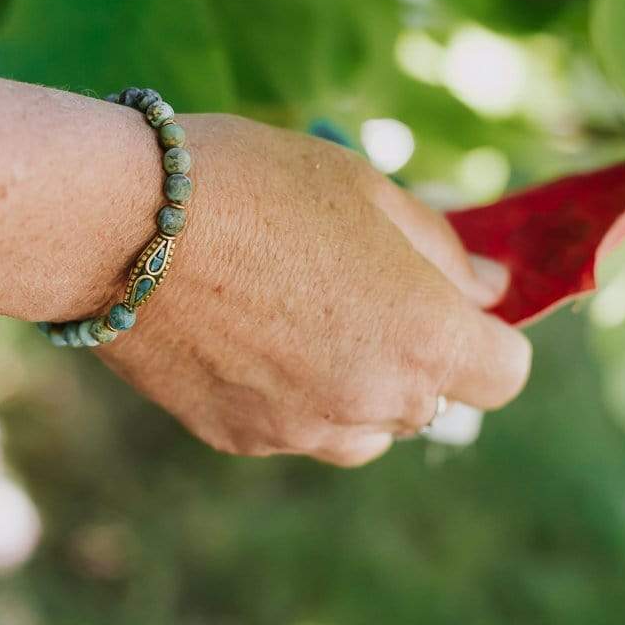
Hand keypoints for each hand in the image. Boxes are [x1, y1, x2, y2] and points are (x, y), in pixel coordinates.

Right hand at [100, 114, 531, 466]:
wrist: (121, 225)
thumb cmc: (253, 186)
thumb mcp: (365, 191)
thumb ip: (440, 250)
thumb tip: (490, 289)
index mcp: (424, 338)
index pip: (503, 375)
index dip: (486, 336)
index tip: (447, 300)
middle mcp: (373, 403)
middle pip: (430, 402)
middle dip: (412, 353)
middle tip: (351, 285)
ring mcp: (303, 430)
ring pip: (361, 428)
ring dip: (354, 385)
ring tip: (294, 313)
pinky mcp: (239, 438)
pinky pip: (292, 427)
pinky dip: (286, 393)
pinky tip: (241, 331)